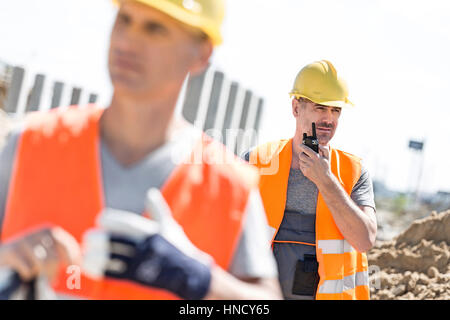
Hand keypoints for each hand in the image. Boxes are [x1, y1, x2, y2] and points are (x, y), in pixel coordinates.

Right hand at [0, 227, 80, 281]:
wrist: (4, 253)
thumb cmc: (30, 253)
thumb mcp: (47, 248)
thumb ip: (62, 252)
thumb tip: (81, 262)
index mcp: (49, 230)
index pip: (66, 244)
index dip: (73, 257)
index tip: (77, 267)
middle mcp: (37, 232)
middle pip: (54, 258)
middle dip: (54, 271)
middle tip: (53, 279)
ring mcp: (24, 241)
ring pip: (42, 264)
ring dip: (41, 274)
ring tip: (39, 275)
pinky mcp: (12, 251)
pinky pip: (27, 269)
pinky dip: (28, 274)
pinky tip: (25, 273)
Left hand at [82, 189, 211, 298]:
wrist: (189, 274)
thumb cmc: (178, 247)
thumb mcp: (170, 225)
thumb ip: (157, 209)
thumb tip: (150, 192)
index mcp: (150, 231)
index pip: (125, 223)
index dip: (110, 220)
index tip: (101, 219)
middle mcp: (144, 246)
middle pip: (114, 240)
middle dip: (97, 238)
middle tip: (88, 237)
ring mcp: (140, 262)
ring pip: (111, 258)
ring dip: (93, 254)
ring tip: (85, 251)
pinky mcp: (136, 276)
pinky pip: (113, 273)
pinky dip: (98, 269)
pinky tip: (87, 265)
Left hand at [298, 144, 331, 186]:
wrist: (324, 179)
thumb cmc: (326, 167)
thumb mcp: (327, 157)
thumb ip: (325, 149)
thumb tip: (319, 145)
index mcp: (316, 157)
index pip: (306, 149)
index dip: (302, 146)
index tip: (299, 145)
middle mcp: (311, 162)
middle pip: (301, 155)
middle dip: (301, 154)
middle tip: (304, 154)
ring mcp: (308, 168)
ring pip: (300, 161)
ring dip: (302, 160)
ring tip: (308, 161)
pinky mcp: (305, 172)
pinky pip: (301, 166)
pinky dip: (303, 166)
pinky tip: (308, 167)